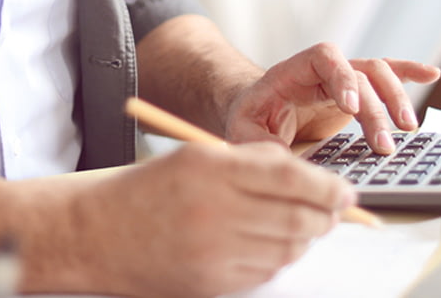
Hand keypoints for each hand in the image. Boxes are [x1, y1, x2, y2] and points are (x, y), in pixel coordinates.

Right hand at [82, 141, 355, 297]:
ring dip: (305, 238)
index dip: (328, 187)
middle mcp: (214, 210)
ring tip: (305, 226)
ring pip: (288, 247)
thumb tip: (311, 178)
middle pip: (297, 217)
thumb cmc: (147, 191)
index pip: (292, 177)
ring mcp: (214, 251)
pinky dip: (279, 258)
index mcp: (212, 168)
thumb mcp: (197, 158)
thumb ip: (254, 162)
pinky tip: (273, 245)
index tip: (346, 191)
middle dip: (326, 215)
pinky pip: (266, 271)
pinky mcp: (212, 282)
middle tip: (336, 211)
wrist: (95, 234)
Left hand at [224, 43, 440, 153]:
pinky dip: (409, 73)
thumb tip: (283, 163)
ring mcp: (343, 80)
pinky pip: (386, 75)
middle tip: (384, 145)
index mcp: (293, 71)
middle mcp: (323, 71)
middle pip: (359, 73)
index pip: (324, 58)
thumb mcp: (243, 131)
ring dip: (396, 97)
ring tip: (408, 128)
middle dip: (375, 108)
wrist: (255, 110)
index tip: (349, 107)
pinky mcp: (357, 94)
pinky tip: (432, 73)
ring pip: (378, 75)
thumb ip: (260, 144)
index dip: (341, 77)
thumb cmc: (249, 118)